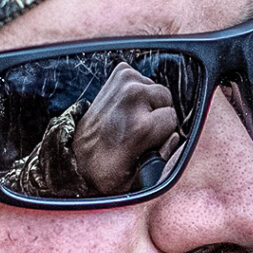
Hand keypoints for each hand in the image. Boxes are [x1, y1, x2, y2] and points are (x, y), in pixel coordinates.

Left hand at [71, 63, 183, 193]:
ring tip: (129, 119)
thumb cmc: (108, 170)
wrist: (77, 157)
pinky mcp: (119, 73)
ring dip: (148, 102)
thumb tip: (175, 136)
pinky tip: (126, 107)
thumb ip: (165, 158)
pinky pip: (143, 79)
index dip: (164, 132)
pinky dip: (138, 91)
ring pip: (155, 88)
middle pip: (166, 98)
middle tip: (139, 130)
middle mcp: (132, 98)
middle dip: (158, 114)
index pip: (173, 118)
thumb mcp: (138, 179)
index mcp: (141, 126)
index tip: (148, 141)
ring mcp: (124, 82)